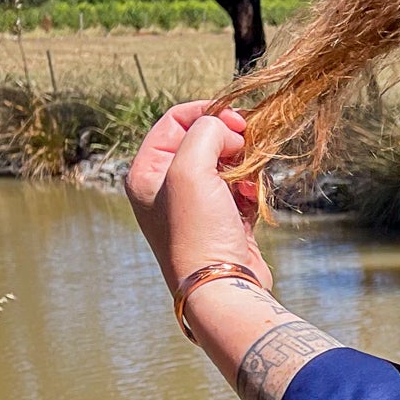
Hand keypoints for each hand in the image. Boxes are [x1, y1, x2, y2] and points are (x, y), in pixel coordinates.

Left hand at [125, 101, 271, 295]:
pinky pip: (240, 188)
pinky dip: (251, 189)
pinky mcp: (222, 220)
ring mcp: (194, 205)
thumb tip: (227, 130)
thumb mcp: (190, 170)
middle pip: (202, 140)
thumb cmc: (198, 231)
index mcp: (146, 173)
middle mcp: (166, 188)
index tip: (238, 121)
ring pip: (225, 164)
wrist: (223, 286)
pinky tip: (253, 200)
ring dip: (244, 166)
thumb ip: (205, 132)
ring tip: (250, 181)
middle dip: (230, 141)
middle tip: (247, 148)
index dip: (207, 113)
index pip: (174, 121)